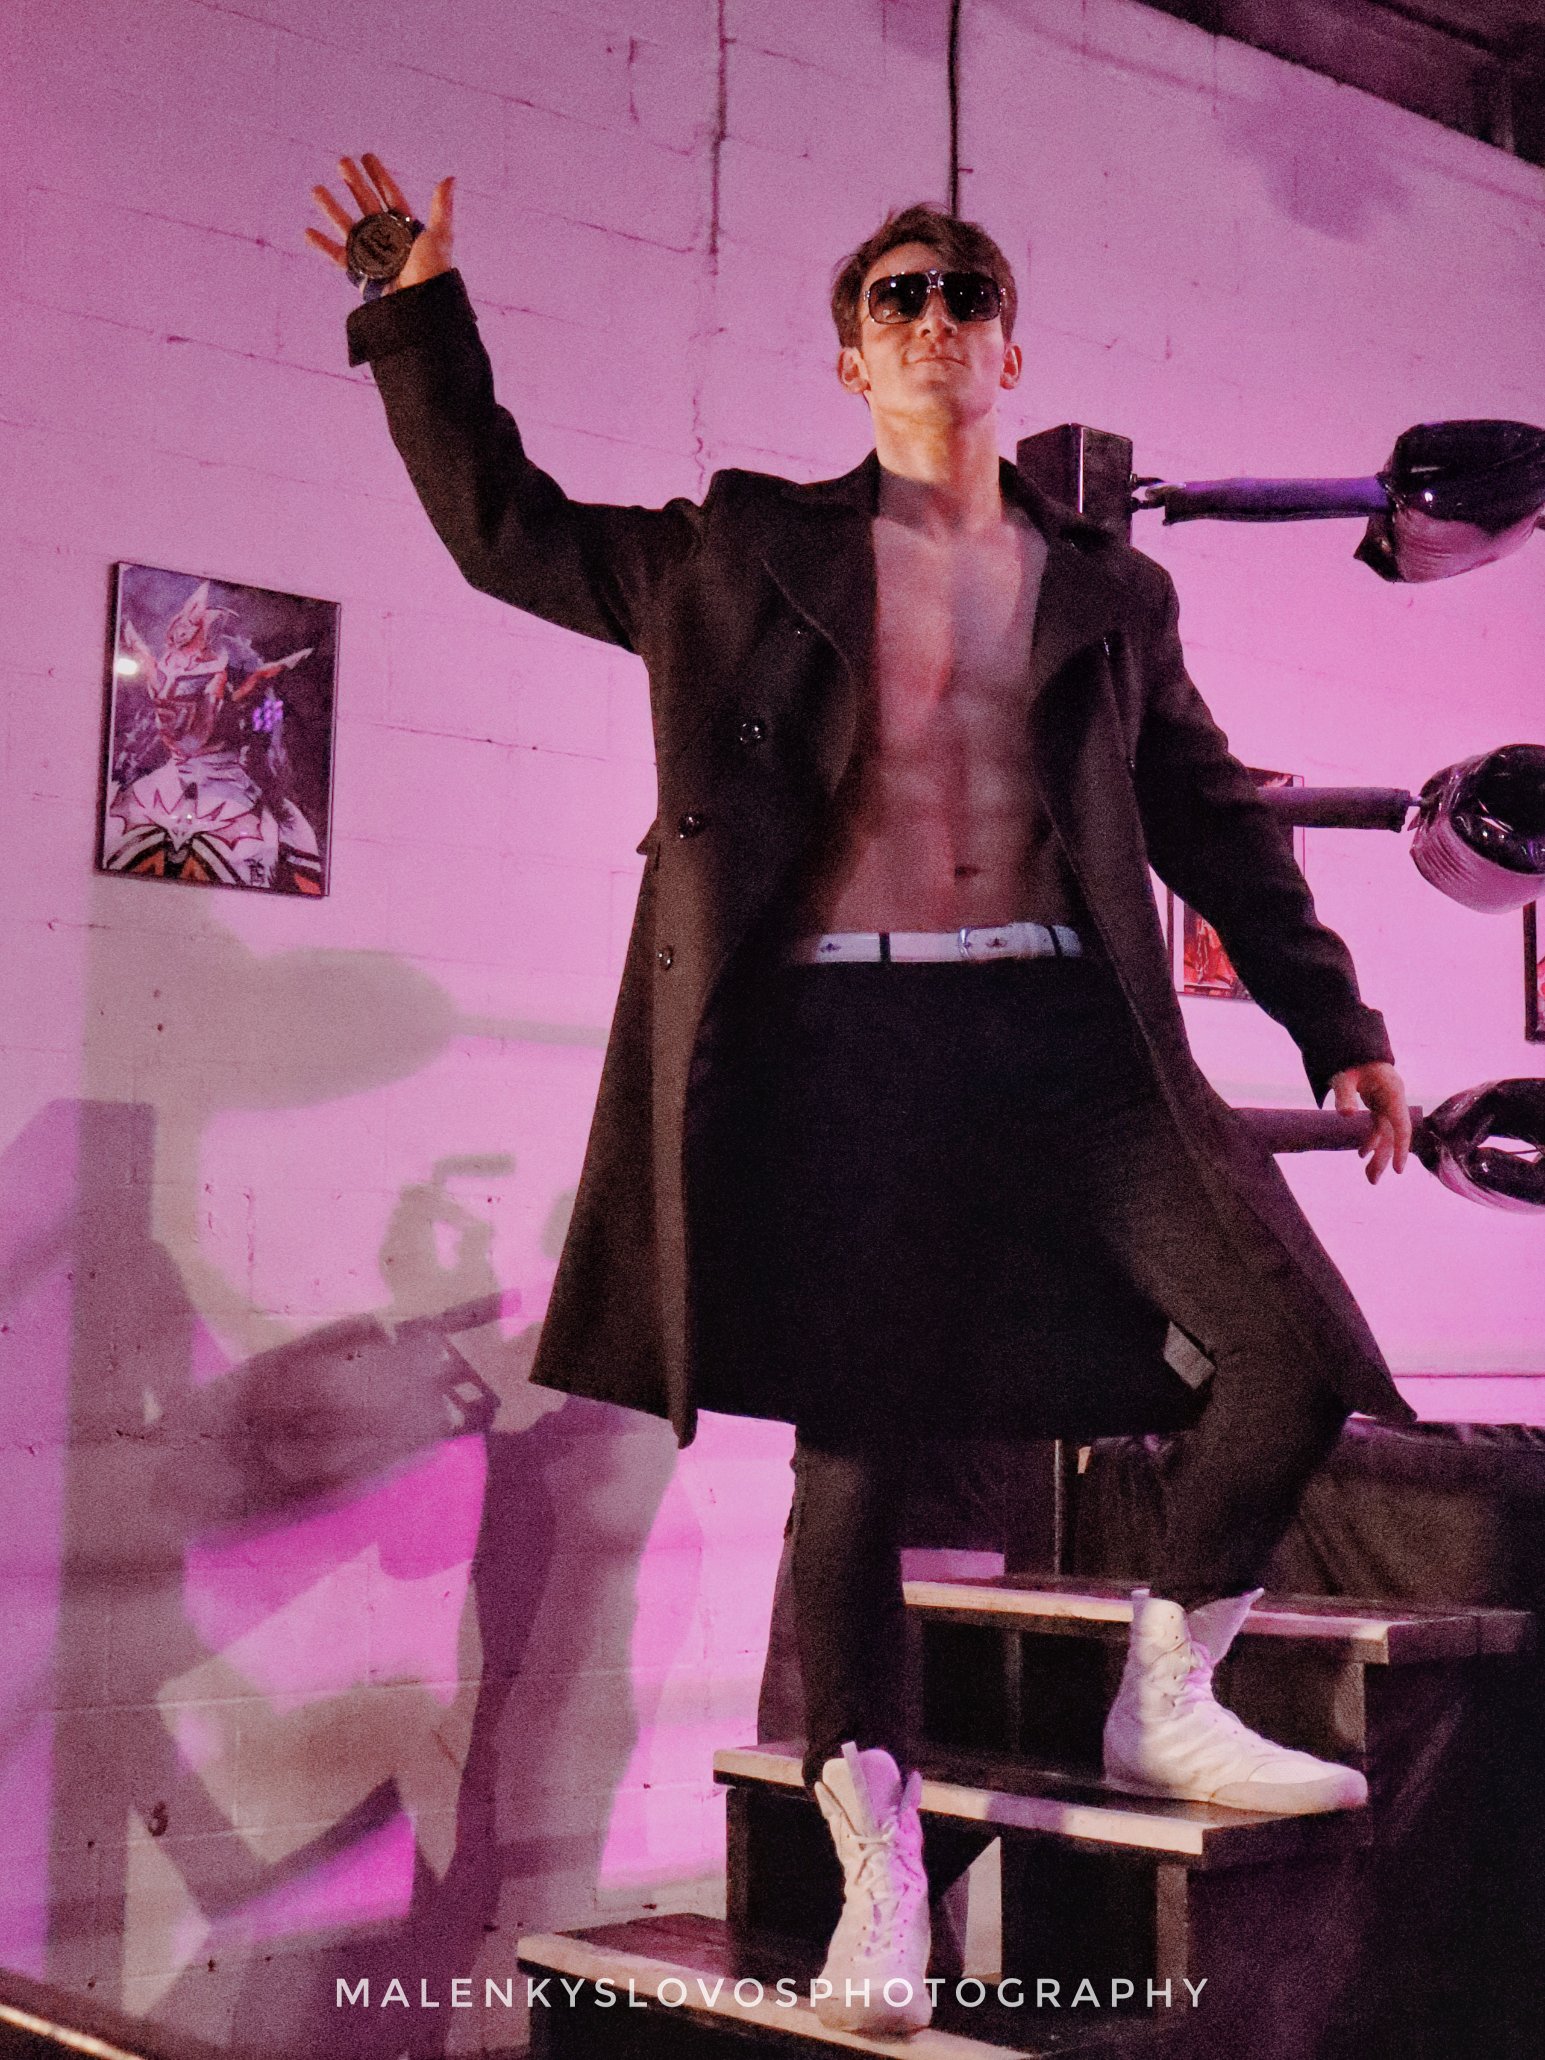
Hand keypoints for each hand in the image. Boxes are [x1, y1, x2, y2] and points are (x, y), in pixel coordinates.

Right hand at [307, 153, 453, 292]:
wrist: (419, 305)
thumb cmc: (432, 272)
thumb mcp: (440, 237)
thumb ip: (441, 208)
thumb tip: (451, 178)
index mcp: (405, 227)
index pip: (390, 195)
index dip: (378, 175)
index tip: (366, 156)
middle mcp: (386, 237)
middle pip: (366, 204)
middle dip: (353, 183)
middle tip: (341, 161)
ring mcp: (371, 253)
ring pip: (347, 224)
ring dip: (331, 207)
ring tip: (316, 190)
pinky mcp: (360, 272)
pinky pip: (337, 255)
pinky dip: (322, 245)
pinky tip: (308, 232)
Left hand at [1330, 1061, 1411, 1183]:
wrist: (1355, 1047)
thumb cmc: (1351, 1059)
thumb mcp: (1344, 1075)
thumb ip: (1344, 1094)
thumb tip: (1345, 1115)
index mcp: (1393, 1092)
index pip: (1400, 1125)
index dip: (1401, 1148)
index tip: (1398, 1169)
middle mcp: (1394, 1099)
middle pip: (1392, 1134)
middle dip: (1384, 1158)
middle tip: (1373, 1181)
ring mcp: (1388, 1102)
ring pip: (1386, 1134)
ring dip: (1377, 1154)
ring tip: (1369, 1177)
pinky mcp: (1379, 1104)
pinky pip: (1379, 1127)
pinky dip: (1370, 1141)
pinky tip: (1362, 1155)